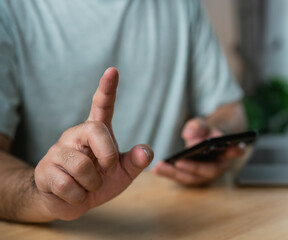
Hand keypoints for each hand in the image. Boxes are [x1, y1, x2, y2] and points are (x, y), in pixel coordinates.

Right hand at [34, 67, 153, 220]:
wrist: (69, 203)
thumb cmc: (98, 182)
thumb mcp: (122, 174)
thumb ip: (136, 162)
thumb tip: (145, 151)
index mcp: (95, 132)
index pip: (101, 105)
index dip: (107, 88)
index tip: (112, 71)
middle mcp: (75, 135)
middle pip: (96, 131)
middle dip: (108, 157)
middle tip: (105, 172)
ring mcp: (57, 151)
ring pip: (82, 166)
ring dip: (92, 184)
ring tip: (87, 186)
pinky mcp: (44, 170)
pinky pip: (67, 185)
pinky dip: (78, 196)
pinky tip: (73, 193)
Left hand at [153, 118, 243, 185]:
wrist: (203, 141)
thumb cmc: (205, 133)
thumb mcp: (201, 124)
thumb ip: (197, 127)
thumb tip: (188, 135)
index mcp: (228, 151)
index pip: (235, 151)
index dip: (235, 151)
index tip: (235, 149)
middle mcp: (219, 166)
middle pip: (208, 170)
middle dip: (192, 168)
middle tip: (178, 162)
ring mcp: (205, 174)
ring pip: (192, 178)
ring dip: (175, 173)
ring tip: (159, 167)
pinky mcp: (193, 177)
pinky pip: (182, 177)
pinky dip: (170, 173)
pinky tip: (157, 168)